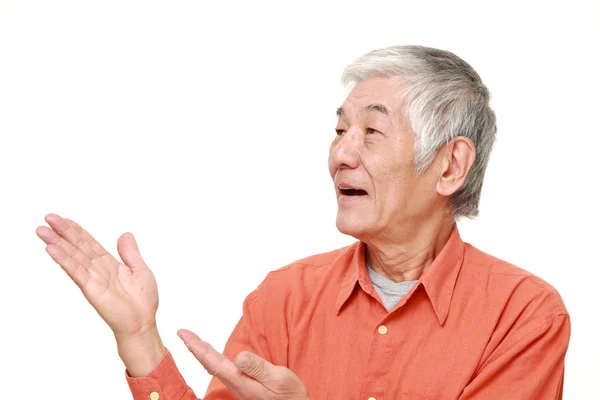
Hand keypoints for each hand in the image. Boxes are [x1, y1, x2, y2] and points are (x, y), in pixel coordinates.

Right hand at [36, 213, 164, 374]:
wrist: (143, 323)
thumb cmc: (143, 301)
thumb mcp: (140, 269)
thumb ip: (130, 252)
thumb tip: (125, 234)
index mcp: (109, 263)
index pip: (89, 243)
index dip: (76, 230)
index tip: (62, 219)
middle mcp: (98, 269)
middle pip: (77, 247)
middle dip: (62, 232)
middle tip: (47, 219)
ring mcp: (93, 278)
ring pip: (73, 256)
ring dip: (57, 243)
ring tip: (42, 231)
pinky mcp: (91, 289)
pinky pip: (76, 271)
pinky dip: (64, 260)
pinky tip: (52, 249)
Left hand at [178, 330, 310, 399]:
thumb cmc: (290, 397)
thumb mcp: (279, 379)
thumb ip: (258, 367)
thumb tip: (239, 355)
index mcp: (241, 380)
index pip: (212, 360)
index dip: (196, 346)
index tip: (183, 333)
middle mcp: (236, 384)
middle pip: (209, 363)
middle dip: (195, 347)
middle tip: (183, 333)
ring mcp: (240, 386)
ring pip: (215, 366)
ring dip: (204, 352)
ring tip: (195, 342)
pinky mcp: (246, 387)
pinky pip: (224, 370)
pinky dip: (214, 359)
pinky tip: (216, 358)